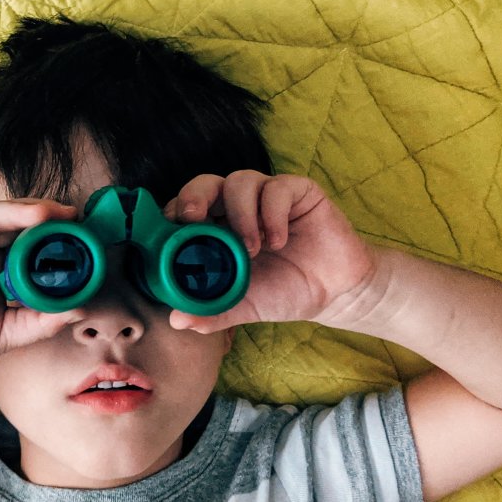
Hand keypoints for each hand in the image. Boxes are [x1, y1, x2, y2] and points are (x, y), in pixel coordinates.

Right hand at [0, 199, 87, 387]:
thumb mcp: (7, 333)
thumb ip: (40, 320)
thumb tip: (81, 306)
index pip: (28, 240)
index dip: (54, 234)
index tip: (83, 233)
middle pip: (11, 220)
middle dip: (41, 214)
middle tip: (69, 215)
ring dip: (15, 214)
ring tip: (42, 218)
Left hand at [161, 171, 377, 331]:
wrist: (334, 292)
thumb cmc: (283, 292)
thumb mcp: (243, 306)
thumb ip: (212, 311)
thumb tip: (177, 320)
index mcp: (216, 229)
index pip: (184, 210)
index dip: (172, 216)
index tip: (168, 234)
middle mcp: (236, 207)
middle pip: (205, 184)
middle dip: (193, 197)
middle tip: (194, 220)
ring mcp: (266, 196)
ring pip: (239, 181)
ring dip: (240, 214)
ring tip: (252, 250)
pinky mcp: (296, 191)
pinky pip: (276, 188)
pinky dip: (272, 215)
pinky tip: (279, 242)